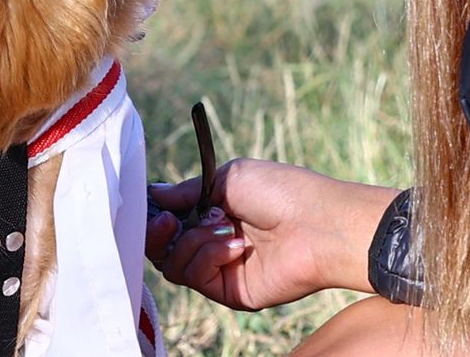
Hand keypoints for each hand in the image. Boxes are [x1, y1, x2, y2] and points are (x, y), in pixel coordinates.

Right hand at [146, 158, 398, 310]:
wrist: (318, 224)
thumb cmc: (282, 192)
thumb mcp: (229, 178)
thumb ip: (187, 190)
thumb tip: (154, 194)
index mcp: (215, 210)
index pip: (170, 219)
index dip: (155, 214)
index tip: (152, 206)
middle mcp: (214, 239)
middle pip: (164, 246)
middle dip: (159, 232)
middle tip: (169, 221)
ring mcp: (221, 267)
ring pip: (173, 264)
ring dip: (190, 242)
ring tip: (221, 227)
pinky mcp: (229, 291)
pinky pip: (195, 278)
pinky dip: (206, 257)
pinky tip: (233, 245)